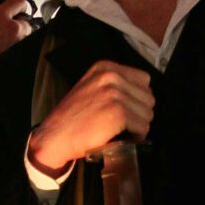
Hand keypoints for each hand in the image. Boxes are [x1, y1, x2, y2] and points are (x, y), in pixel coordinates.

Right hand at [27, 60, 153, 176]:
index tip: (127, 109)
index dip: (138, 98)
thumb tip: (142, 94)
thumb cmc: (73, 118)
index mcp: (105, 68)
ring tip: (122, 130)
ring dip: (139, 125)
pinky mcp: (118, 113)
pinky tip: (122, 137)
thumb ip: (114, 84)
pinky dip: (136, 136)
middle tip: (124, 123)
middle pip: (148, 97)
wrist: (55, 136)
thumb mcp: (91, 88)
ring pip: (148, 112)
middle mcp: (111, 76)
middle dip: (140, 112)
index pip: (144, 80)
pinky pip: (143, 126)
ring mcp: (115, 94)